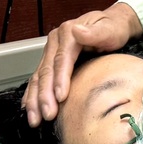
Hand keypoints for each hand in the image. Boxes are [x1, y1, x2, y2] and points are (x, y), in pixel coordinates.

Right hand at [23, 3, 142, 126]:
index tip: (61, 97)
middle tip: (48, 114)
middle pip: (46, 70)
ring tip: (36, 119)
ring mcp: (50, 52)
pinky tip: (30, 108)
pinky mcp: (49, 61)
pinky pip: (37, 79)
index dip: (60, 78)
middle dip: (44, 94)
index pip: (61, 58)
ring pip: (38, 77)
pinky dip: (32, 95)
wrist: (112, 24)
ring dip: (35, 99)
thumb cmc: (113, 28)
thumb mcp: (110, 28)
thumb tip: (78, 31)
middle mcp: (55, 42)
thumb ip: (96, 32)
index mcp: (68, 32)